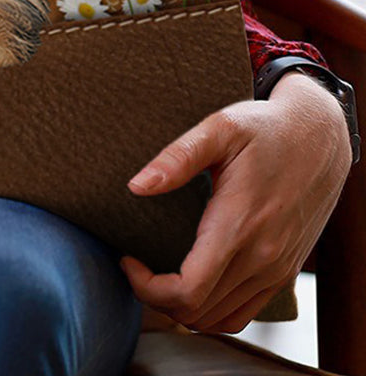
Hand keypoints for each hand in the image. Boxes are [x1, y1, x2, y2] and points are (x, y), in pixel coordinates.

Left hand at [119, 71, 352, 333]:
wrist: (319, 138)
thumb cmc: (265, 129)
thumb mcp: (219, 128)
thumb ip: (177, 158)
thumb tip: (137, 186)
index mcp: (239, 225)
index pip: (188, 290)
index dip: (147, 287)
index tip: (127, 258)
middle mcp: (262, 257)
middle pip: (198, 312)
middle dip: (155, 297)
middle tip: (135, 264)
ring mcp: (276, 269)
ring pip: (220, 319)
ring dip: (182, 308)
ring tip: (157, 274)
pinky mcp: (284, 271)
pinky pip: (243, 312)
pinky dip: (211, 310)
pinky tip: (191, 282)